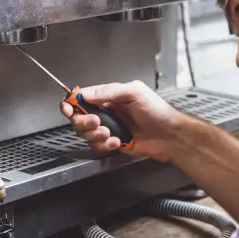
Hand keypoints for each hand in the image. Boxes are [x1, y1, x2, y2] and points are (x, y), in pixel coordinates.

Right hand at [60, 81, 184, 160]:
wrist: (170, 135)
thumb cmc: (157, 111)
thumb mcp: (133, 92)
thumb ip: (108, 92)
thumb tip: (86, 94)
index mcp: (109, 97)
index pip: (82, 98)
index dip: (71, 103)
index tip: (68, 108)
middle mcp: (106, 112)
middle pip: (79, 118)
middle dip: (84, 122)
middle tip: (97, 123)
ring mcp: (109, 128)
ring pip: (87, 134)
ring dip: (96, 135)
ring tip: (110, 133)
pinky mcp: (113, 142)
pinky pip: (98, 146)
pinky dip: (106, 145)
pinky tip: (119, 141)